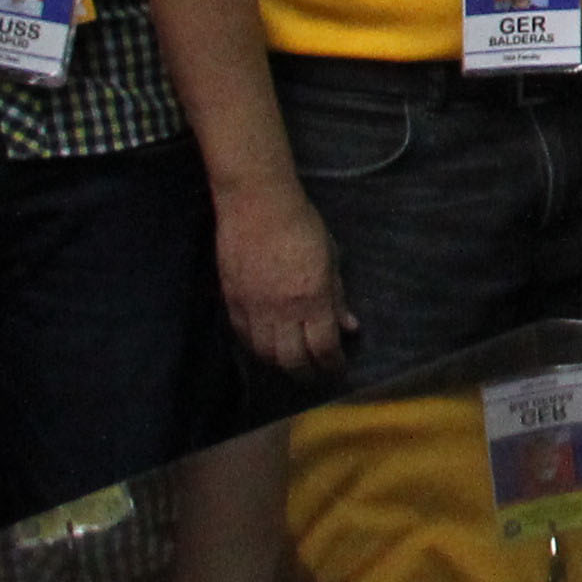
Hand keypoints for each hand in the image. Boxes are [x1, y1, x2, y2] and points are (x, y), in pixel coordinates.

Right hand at [217, 179, 355, 374]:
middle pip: (293, 360)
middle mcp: (282, 310)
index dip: (332, 365)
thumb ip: (338, 296)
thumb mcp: (331, 258)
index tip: (338, 369)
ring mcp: (253, 308)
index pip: (323, 347)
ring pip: (265, 354)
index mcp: (312, 298)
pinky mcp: (231, 301)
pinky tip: (266, 349)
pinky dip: (257, 349)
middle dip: (307, 374)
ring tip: (293, 367)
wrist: (256, 204)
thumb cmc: (302, 224)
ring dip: (281, 365)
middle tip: (317, 377)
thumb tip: (349, 326)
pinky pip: (243, 337)